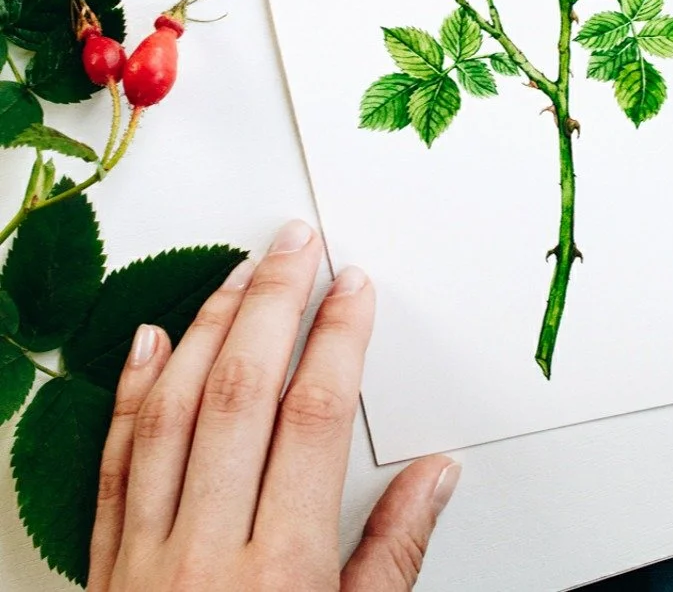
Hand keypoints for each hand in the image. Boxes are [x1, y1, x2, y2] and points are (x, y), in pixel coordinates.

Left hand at [88, 219, 459, 590]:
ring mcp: (147, 556)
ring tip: (240, 271)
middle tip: (298, 244)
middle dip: (274, 303)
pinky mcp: (106, 567)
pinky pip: (114, 463)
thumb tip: (436, 473)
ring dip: (210, 328)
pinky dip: (132, 393)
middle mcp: (206, 552)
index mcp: (279, 573)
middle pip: (241, 393)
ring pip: (174, 411)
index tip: (356, 289)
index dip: (338, 340)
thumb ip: (394, 558)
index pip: (312, 420)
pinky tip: (154, 339)